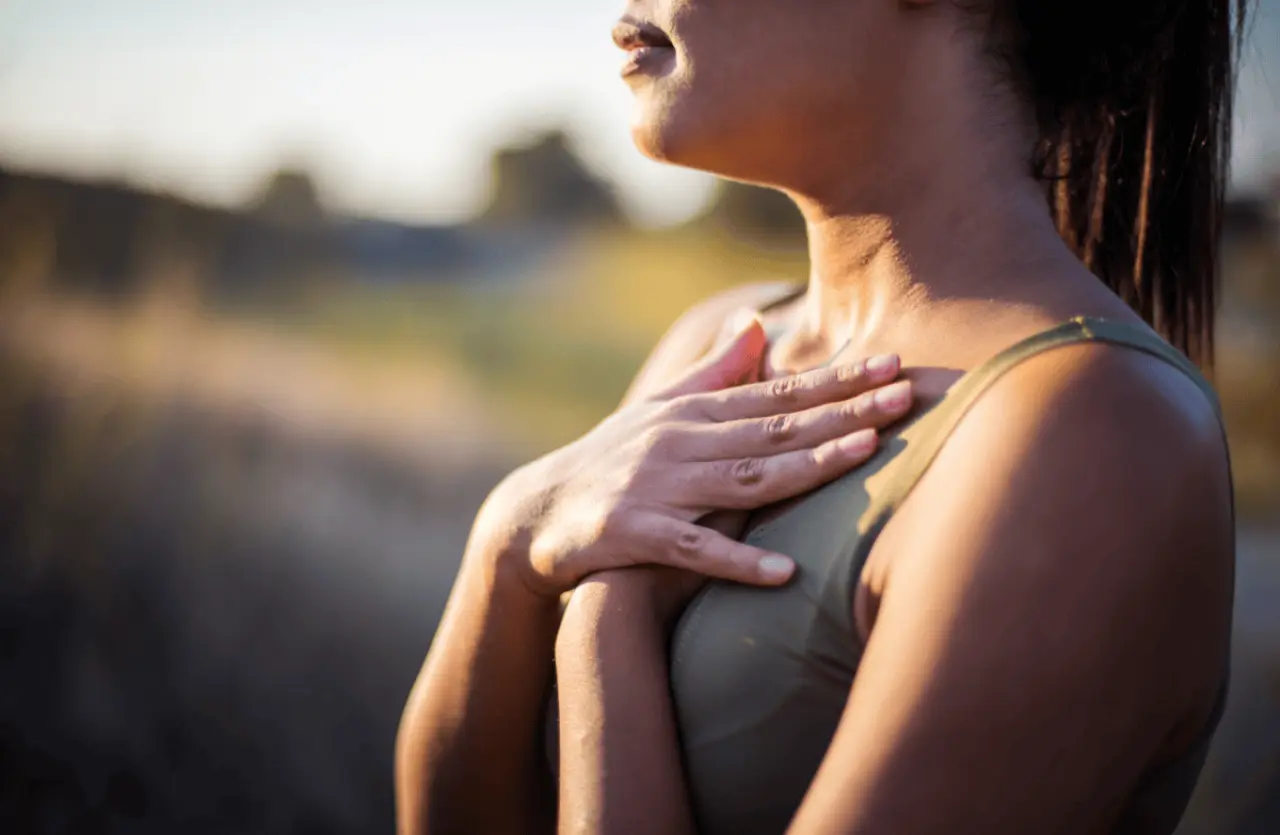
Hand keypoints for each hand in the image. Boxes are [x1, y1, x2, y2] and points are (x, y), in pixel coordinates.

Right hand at [477, 315, 912, 597]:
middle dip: (844, 411)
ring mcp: (657, 486)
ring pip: (744, 477)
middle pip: (775, 428)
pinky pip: (693, 549)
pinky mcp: (633, 533)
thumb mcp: (661, 410)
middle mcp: (681, 441)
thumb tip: (755, 325)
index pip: (778, 394)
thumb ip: (713, 372)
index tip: (893, 364)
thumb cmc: (612, 459)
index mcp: (695, 413)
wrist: (536, 512)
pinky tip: (784, 573)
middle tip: (906, 395)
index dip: (838, 381)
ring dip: (807, 466)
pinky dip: (737, 561)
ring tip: (865, 454)